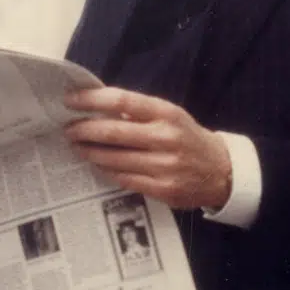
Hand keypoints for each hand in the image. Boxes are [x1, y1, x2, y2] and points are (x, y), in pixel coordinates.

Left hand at [63, 86, 232, 211]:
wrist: (220, 171)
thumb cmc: (187, 138)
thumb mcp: (170, 116)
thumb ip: (138, 112)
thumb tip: (98, 106)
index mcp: (167, 114)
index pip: (122, 101)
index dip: (92, 100)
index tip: (70, 100)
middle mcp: (166, 138)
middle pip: (113, 132)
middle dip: (85, 130)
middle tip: (69, 129)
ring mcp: (164, 166)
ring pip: (115, 159)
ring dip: (91, 152)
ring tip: (78, 147)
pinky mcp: (162, 189)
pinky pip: (124, 179)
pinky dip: (106, 171)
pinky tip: (97, 164)